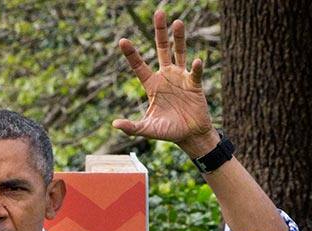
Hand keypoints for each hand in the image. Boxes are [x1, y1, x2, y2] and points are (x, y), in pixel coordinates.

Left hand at [114, 10, 216, 155]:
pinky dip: (196, 68)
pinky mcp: (195, 84)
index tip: (122, 40)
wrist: (189, 135)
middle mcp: (166, 76)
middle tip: (158, 13)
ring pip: (180, 53)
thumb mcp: (147, 129)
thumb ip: (132, 127)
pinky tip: (197, 61)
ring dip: (179, 38)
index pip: (139, 66)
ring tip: (177, 22)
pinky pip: (195, 73)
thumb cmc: (167, 131)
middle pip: (162, 49)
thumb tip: (114, 124)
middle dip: (159, 32)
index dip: (131, 54)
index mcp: (152, 85)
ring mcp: (181, 77)